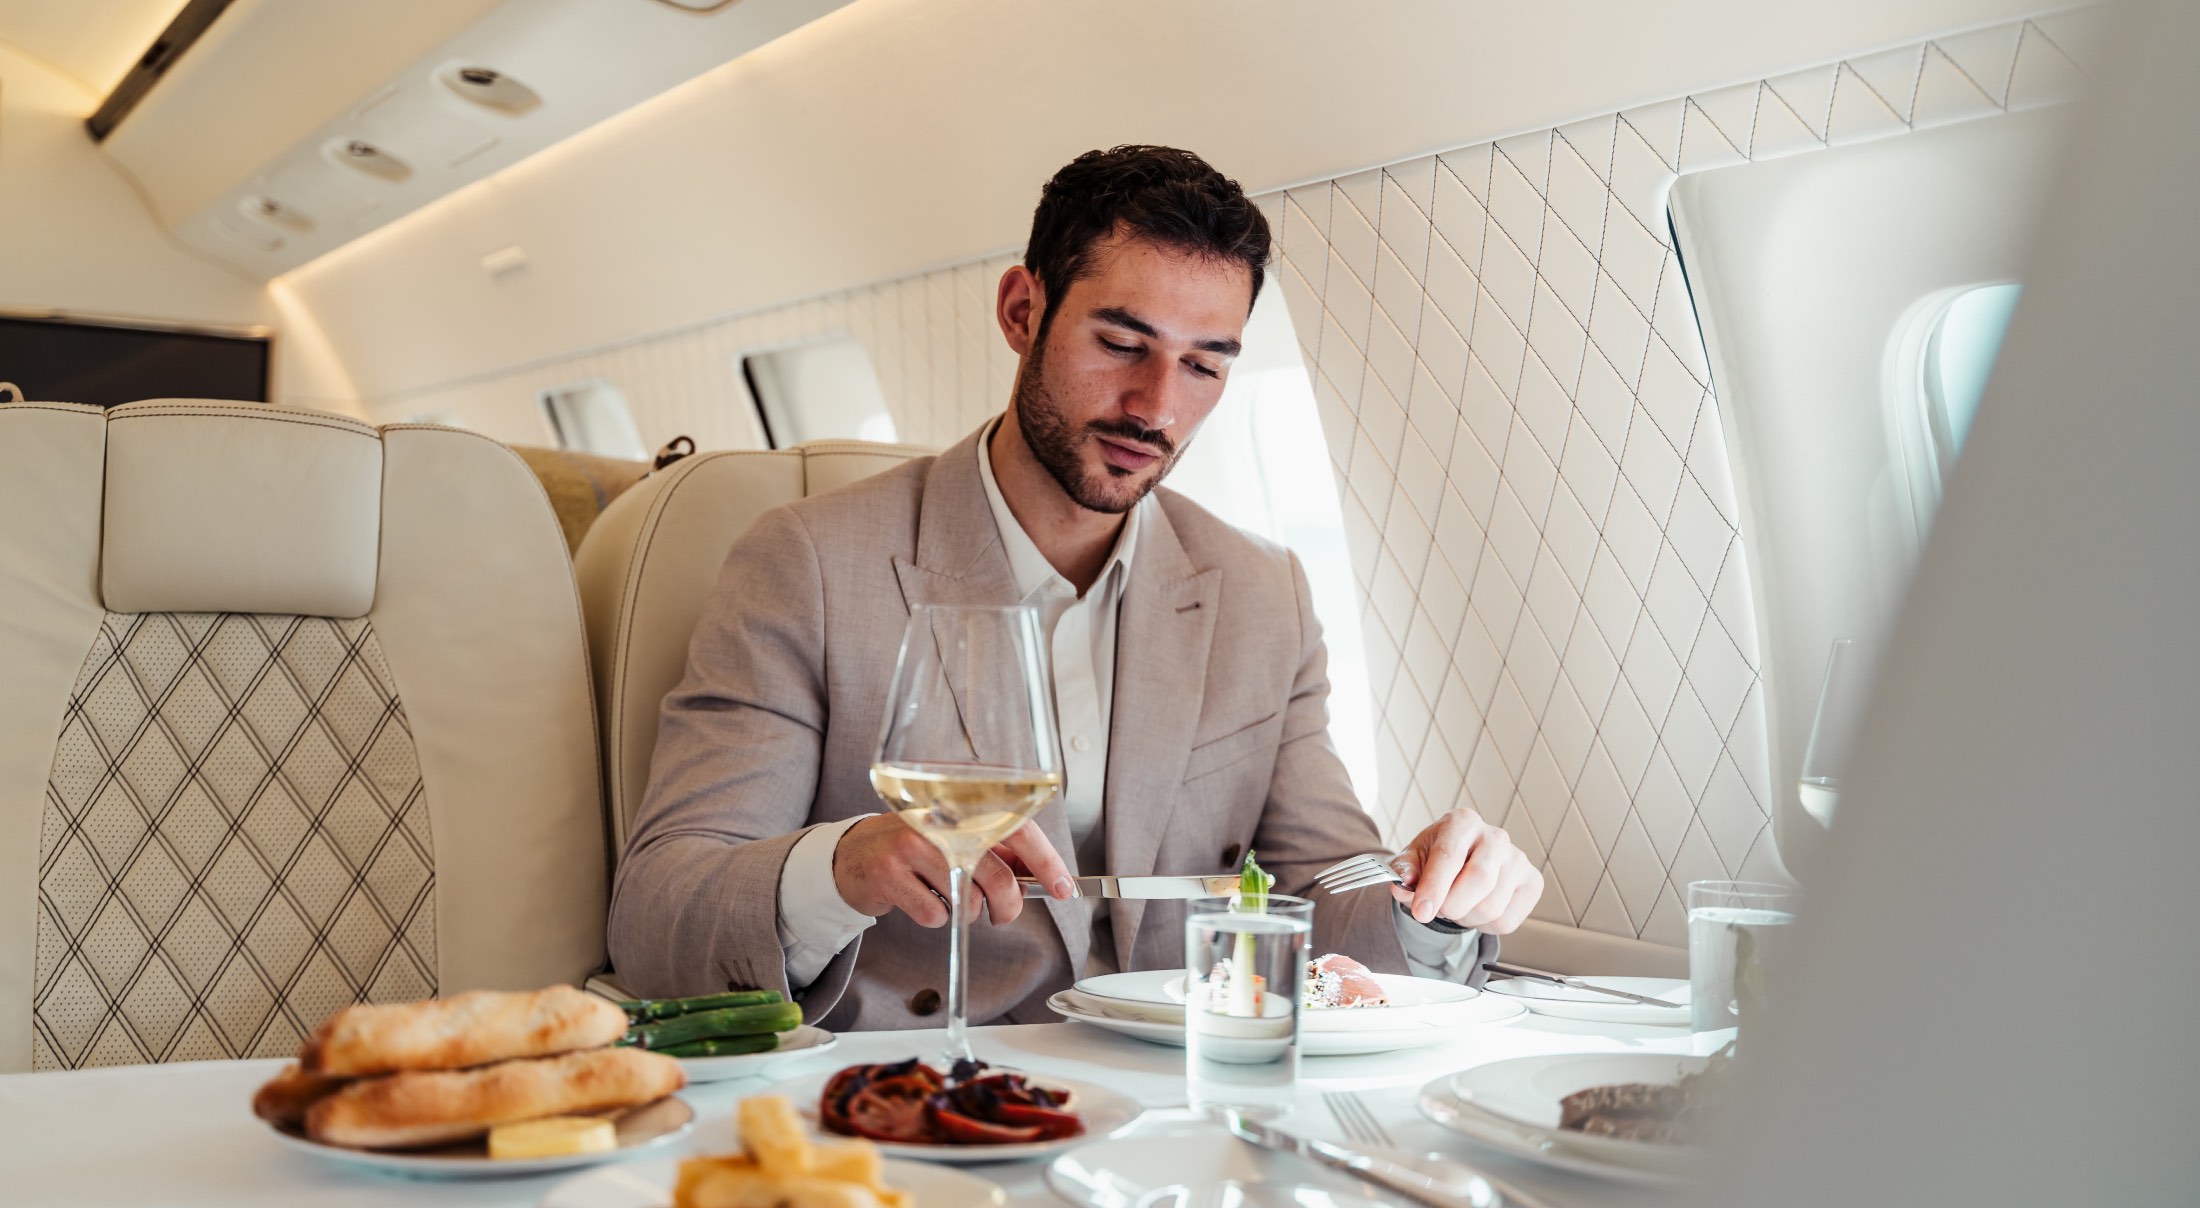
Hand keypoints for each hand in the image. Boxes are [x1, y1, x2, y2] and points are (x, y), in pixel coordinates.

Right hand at [830, 814, 1074, 927]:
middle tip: (1003, 915)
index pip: (1017, 828)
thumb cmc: (914, 847)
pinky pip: (934, 914)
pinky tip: (918, 899)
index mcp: (960, 805)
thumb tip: (1041, 875)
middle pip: (996, 875)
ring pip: (966, 899)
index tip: (1063, 888)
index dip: (1046, 861)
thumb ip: (996, 850)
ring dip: (966, 911)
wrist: (852, 854)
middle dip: (1008, 905)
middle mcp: (937, 819)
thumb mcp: (955, 837)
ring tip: (945, 896)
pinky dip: (934, 917)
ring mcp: (910, 844)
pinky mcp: (888, 874)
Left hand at [1387, 808, 1541, 933]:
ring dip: (1466, 917)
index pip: (1449, 855)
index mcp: (1462, 822)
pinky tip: (1477, 908)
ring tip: (1458, 904)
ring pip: (1491, 906)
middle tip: (1438, 909)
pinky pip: (1507, 920)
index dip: (1433, 887)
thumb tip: (1403, 886)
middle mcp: (1495, 836)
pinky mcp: (1532, 882)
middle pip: (1478, 881)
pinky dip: (1485, 926)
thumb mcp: (1414, 858)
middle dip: (1451, 906)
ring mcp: (1518, 859)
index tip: (1421, 912)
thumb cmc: (1437, 857)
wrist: (1464, 861)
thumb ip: (1404, 871)